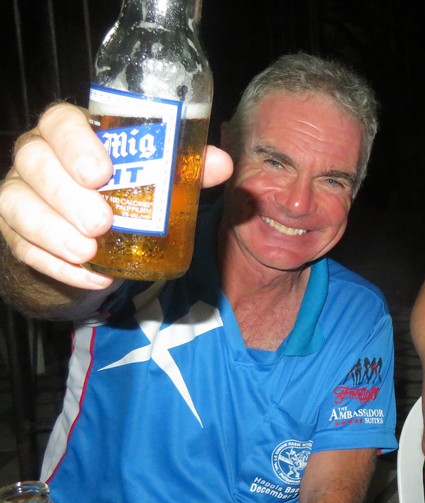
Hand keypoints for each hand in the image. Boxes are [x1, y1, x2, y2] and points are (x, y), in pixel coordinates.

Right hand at [0, 103, 231, 288]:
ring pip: (17, 204)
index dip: (75, 143)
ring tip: (89, 251)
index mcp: (72, 131)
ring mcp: (20, 192)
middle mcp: (38, 154)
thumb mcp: (157, 171)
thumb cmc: (125, 183)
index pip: (60, 121)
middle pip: (34, 161)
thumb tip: (221, 164)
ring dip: (52, 231)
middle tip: (101, 222)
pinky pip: (23, 247)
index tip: (101, 172)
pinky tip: (89, 276)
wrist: (89, 222)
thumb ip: (187, 166)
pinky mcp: (15, 230)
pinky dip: (56, 265)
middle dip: (66, 194)